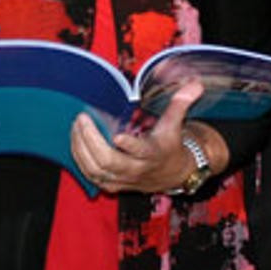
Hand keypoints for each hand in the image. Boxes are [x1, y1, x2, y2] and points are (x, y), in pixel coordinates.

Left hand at [69, 82, 216, 194]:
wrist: (173, 175)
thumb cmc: (170, 145)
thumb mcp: (176, 125)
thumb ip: (181, 103)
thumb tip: (195, 84)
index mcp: (153, 154)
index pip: (141, 152)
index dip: (129, 146)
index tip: (118, 135)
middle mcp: (137, 169)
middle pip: (109, 161)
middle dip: (92, 140)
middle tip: (82, 119)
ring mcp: (123, 180)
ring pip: (96, 170)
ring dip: (81, 148)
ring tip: (76, 126)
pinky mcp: (112, 185)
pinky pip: (90, 176)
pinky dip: (79, 159)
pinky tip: (75, 141)